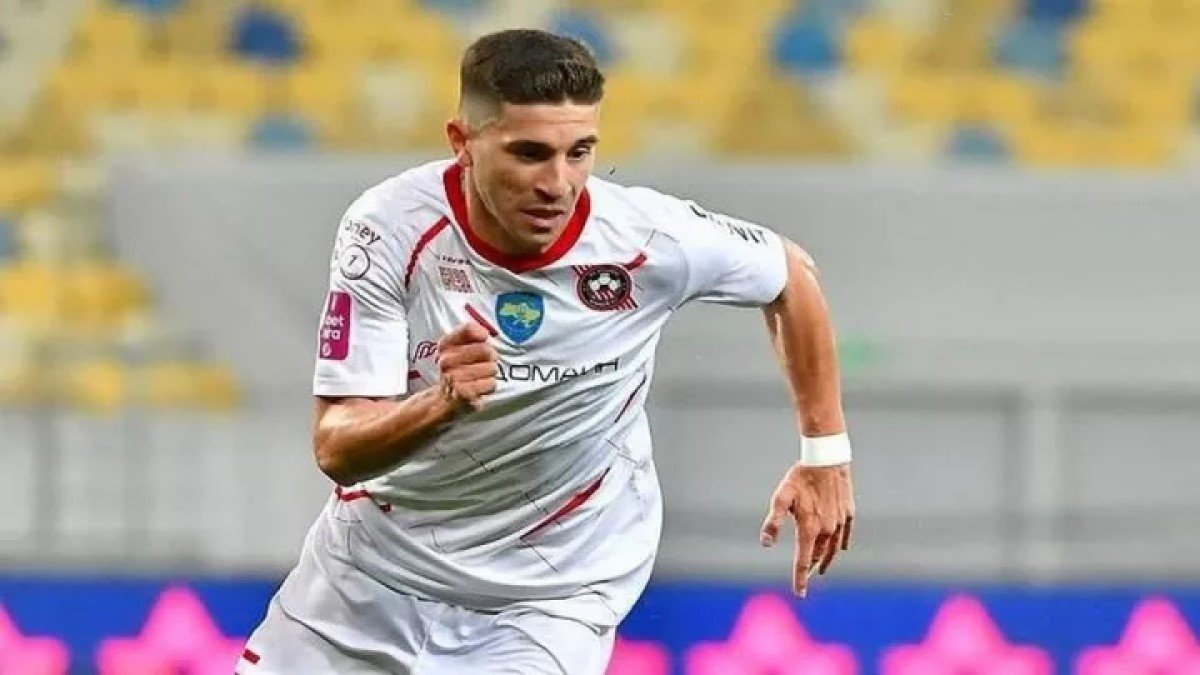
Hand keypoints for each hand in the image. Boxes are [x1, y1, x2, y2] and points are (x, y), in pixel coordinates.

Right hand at [435, 322, 497, 410]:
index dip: (481, 334)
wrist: (445, 400)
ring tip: (478, 378)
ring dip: (489, 374)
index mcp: (445, 346)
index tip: (483, 338)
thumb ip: (470, 336)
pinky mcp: (464, 393)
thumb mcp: (457, 349)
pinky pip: (491, 384)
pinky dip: (488, 386)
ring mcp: (454, 377)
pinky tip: (478, 388)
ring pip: (491, 368)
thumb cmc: (457, 370)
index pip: (468, 329)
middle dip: (490, 358)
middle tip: (481, 364)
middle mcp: (446, 360)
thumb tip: (485, 332)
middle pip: (486, 350)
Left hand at [759, 462, 854, 596]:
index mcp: (810, 529)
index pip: (803, 562)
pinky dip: (841, 545)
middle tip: (806, 577)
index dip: (800, 579)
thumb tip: (765, 543)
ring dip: (826, 560)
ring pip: (834, 549)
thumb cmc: (800, 478)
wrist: (827, 459)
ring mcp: (840, 523)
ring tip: (820, 568)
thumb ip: (773, 523)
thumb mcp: (781, 499)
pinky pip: (845, 536)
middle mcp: (827, 530)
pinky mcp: (848, 514)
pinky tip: (840, 549)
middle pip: (818, 556)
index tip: (800, 594)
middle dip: (811, 568)